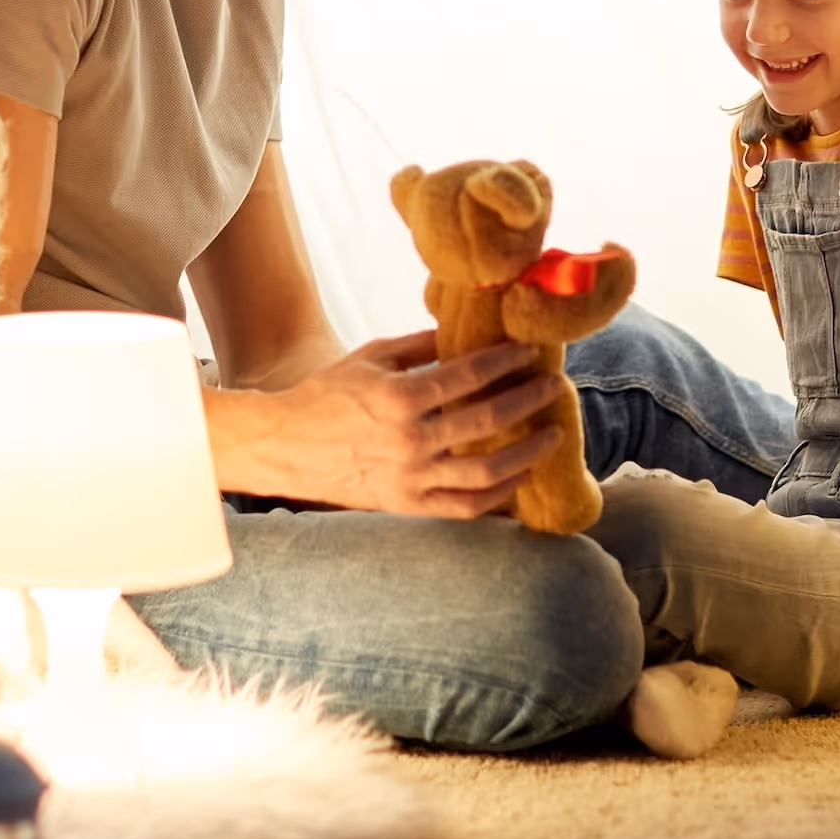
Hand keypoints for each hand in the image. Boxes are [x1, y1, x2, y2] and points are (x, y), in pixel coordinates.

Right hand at [208, 332, 564, 517]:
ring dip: (527, 452)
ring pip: (486, 473)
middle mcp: (410, 442)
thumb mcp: (371, 357)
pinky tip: (520, 477)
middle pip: (488, 421)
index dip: (507, 361)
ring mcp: (410, 479)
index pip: (470, 377)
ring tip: (552, 435)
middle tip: (555, 387)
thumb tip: (467, 330)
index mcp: (400, 399)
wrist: (284, 446)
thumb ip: (420, 345)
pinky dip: (499, 496)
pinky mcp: (407, 504)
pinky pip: (465, 508)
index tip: (531, 352)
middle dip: (529, 400)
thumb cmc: (326, 394)